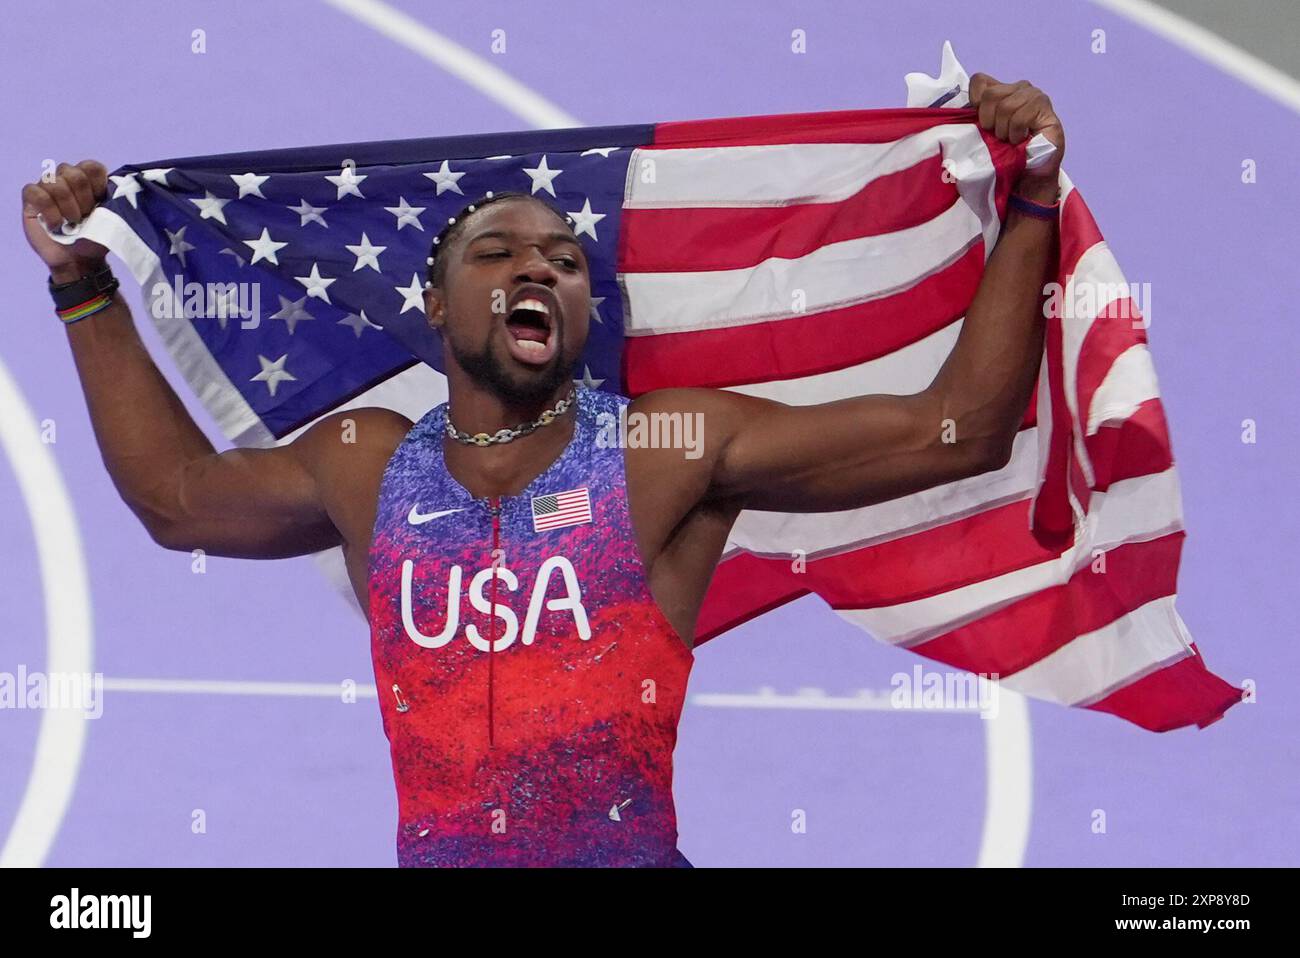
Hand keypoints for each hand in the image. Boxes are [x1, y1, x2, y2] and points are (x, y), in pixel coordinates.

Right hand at [21, 160, 110, 281]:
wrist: (78, 260)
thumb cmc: (96, 239)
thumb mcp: (112, 219)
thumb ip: (113, 199)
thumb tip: (117, 186)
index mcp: (89, 181)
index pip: (91, 166)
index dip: (97, 185)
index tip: (100, 203)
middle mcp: (67, 180)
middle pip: (73, 173)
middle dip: (82, 198)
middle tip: (84, 217)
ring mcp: (48, 187)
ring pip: (53, 181)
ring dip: (66, 206)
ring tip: (71, 223)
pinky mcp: (31, 198)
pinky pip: (34, 191)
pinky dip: (47, 209)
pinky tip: (55, 224)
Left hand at [968, 74, 1063, 187]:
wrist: (1029, 173)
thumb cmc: (1006, 153)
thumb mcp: (984, 133)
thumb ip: (974, 118)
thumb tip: (954, 113)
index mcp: (1001, 90)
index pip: (979, 81)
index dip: (975, 102)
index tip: (981, 123)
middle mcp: (1019, 87)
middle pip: (991, 94)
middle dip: (989, 121)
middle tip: (998, 137)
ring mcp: (1034, 95)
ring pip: (1005, 106)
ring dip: (1004, 131)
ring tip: (1010, 140)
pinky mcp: (1044, 107)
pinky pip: (1020, 118)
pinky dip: (1016, 134)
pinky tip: (1021, 140)